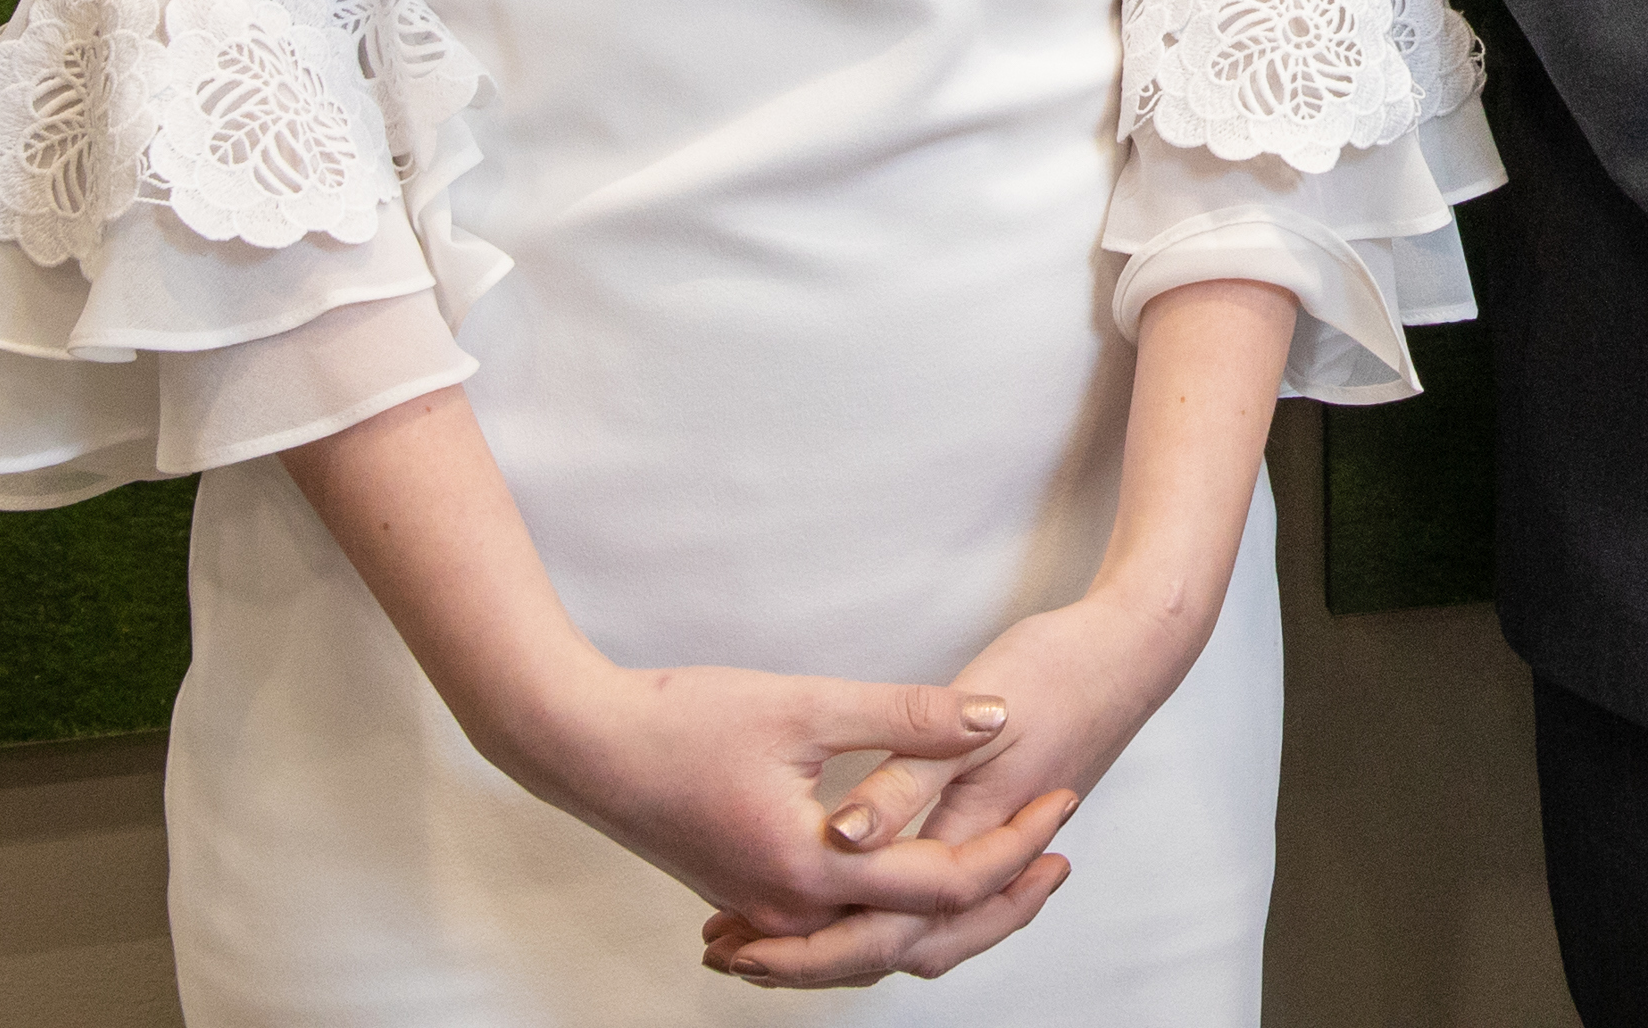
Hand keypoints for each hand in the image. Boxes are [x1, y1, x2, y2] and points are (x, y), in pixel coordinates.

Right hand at [478, 656, 1071, 978]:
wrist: (582, 747)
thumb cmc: (685, 720)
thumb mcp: (808, 705)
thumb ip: (909, 717)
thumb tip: (998, 717)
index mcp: (814, 869)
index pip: (943, 882)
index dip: (1013, 842)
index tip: (1065, 797)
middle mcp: (793, 911)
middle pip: (921, 934)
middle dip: (998, 899)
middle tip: (1059, 855)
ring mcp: (769, 913)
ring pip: (880, 943)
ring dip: (949, 913)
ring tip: (1012, 870)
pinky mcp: (754, 899)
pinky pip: (843, 931)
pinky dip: (894, 914)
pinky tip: (922, 878)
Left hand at [701, 547, 1236, 986]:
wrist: (1136, 650)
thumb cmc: (1062, 669)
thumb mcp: (976, 715)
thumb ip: (904, 780)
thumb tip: (841, 839)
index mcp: (973, 834)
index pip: (884, 926)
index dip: (806, 947)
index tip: (735, 943)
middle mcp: (982, 856)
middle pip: (898, 948)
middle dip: (813, 963)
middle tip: (733, 955)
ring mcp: (994, 844)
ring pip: (919, 932)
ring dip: (846, 942)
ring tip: (770, 937)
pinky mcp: (998, 825)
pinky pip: (934, 898)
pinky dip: (882, 911)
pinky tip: (845, 887)